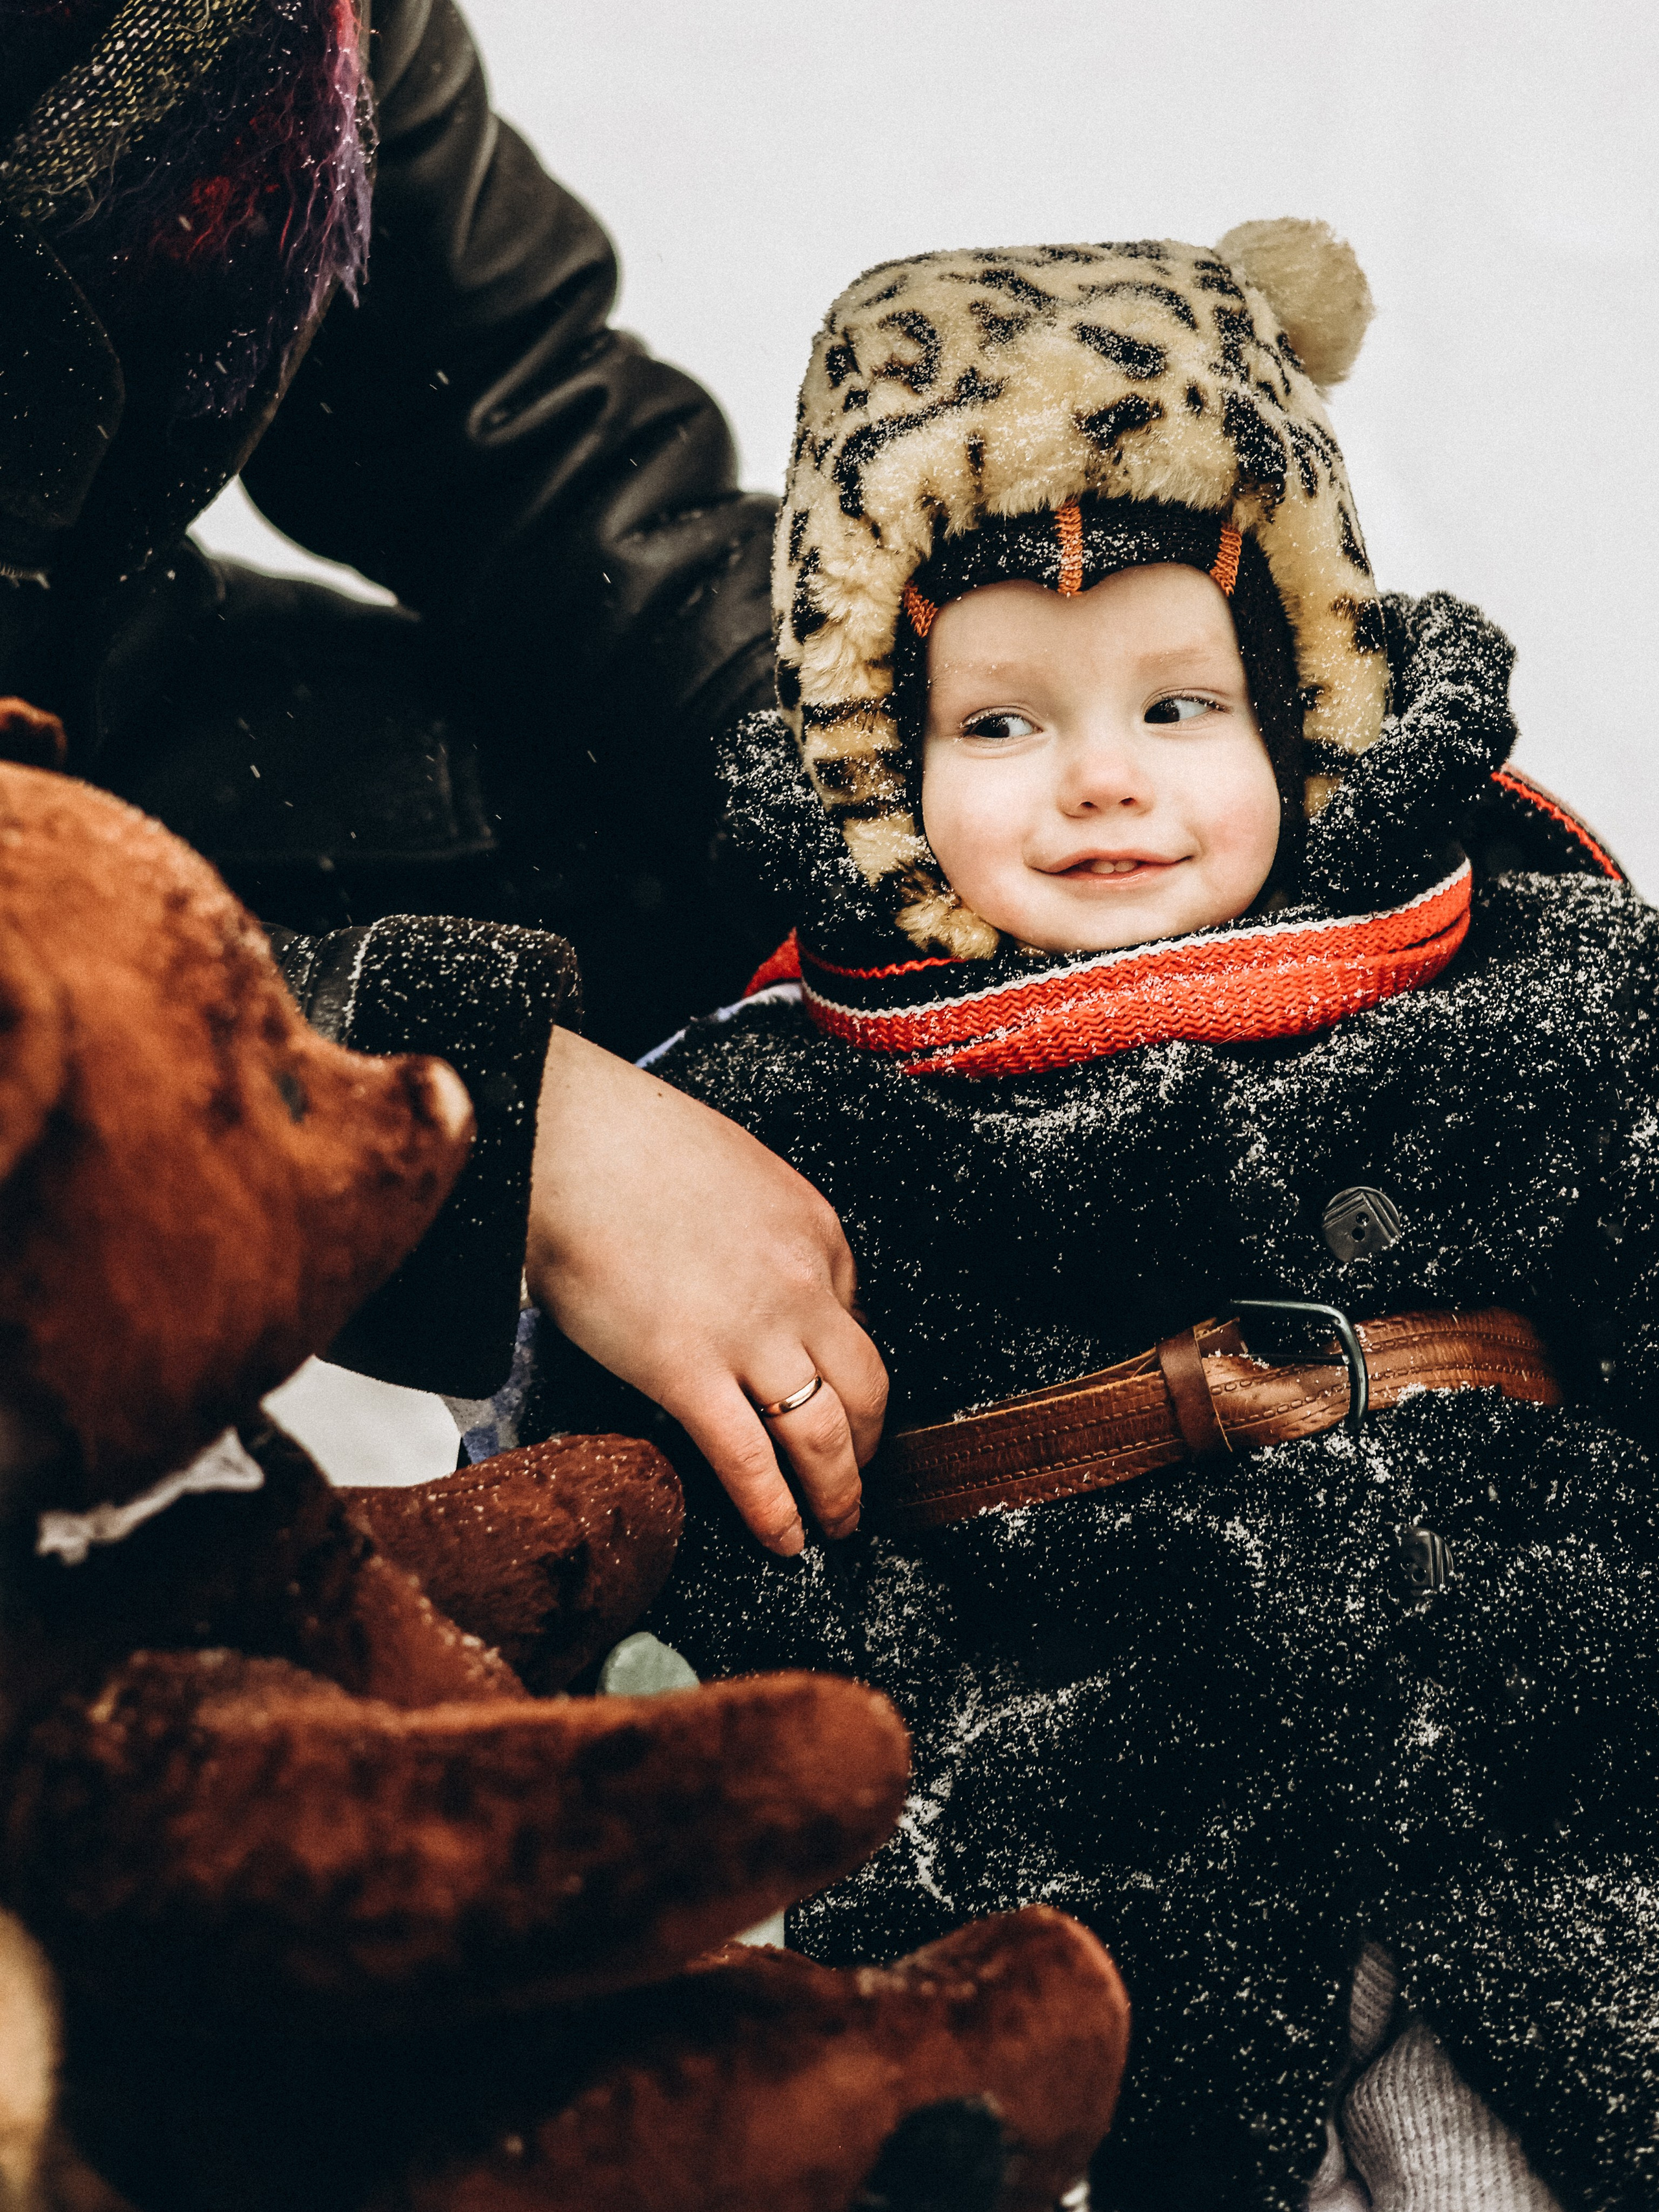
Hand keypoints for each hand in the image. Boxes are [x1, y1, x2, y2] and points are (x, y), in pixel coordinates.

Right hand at [524, 1029, 887, 1554]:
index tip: (834, 1398)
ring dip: (837, 1491)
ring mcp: (748, 1334)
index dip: (843, 1370)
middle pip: (866, 1386)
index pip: (853, 1317)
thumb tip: (754, 1289)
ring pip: (824, 1434)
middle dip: (869, 1443)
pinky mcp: (686, 1372)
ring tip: (836, 1524)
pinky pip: (749, 1461)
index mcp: (815, 1232)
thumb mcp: (736, 1176)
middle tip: (859, 1476)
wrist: (569, 1141)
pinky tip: (783, 1538)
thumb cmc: (630, 1147)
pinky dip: (774, 1511)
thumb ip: (763, 1236)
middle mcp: (801, 1287)